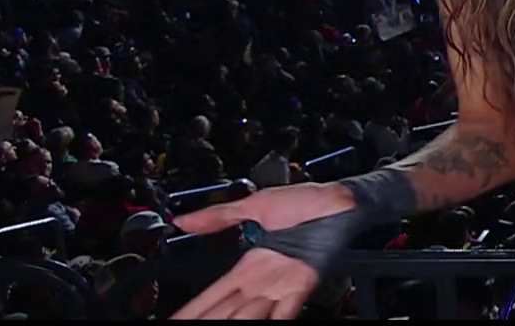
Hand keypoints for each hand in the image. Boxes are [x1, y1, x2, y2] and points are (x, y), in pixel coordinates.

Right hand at [169, 182, 355, 319]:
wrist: (340, 200)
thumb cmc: (306, 202)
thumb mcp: (255, 206)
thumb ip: (218, 216)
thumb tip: (184, 220)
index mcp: (250, 265)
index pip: (213, 294)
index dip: (193, 308)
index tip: (173, 319)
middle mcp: (263, 279)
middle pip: (226, 310)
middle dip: (206, 320)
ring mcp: (282, 285)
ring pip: (248, 315)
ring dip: (232, 321)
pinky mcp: (302, 284)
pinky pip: (284, 311)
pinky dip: (272, 319)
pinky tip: (261, 325)